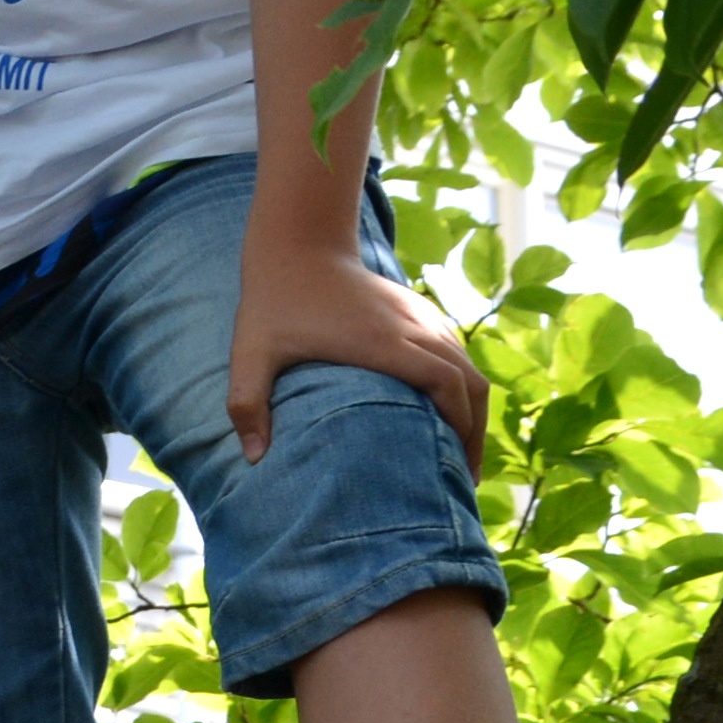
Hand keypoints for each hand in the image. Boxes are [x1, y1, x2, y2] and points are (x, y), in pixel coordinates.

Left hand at [225, 248, 487, 467]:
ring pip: (469, 364)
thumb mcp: (251, 352)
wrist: (298, 244)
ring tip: (462, 452)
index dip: (460, 425)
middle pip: (470, 381)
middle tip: (465, 478)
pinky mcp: (418, 309)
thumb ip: (248, 403)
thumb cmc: (273, 302)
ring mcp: (418, 316)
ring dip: (473, 408)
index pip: (446, 383)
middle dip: (475, 430)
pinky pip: (456, 349)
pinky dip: (463, 382)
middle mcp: (410, 328)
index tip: (457, 468)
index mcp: (381, 343)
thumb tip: (253, 458)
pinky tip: (448, 411)